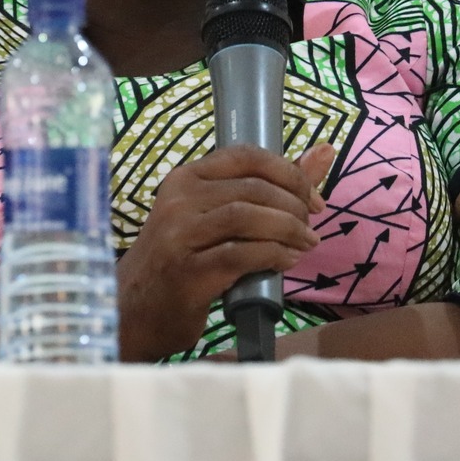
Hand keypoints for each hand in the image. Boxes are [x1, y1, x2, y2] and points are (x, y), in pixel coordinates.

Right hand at [117, 142, 336, 361]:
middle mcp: (178, 200)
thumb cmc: (181, 259)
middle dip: (294, 207)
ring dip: (287, 230)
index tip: (313, 198)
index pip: (245, 156)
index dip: (288, 173)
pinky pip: (241, 255)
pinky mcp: (187, 272)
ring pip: (247, 217)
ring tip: (305, 244)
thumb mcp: (215, 216)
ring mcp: (179, 236)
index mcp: (186, 178)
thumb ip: (270, 186)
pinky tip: (286, 262)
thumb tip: (325, 151)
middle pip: (252, 188)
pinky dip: (273, 256)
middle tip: (310, 228)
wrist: (134, 309)